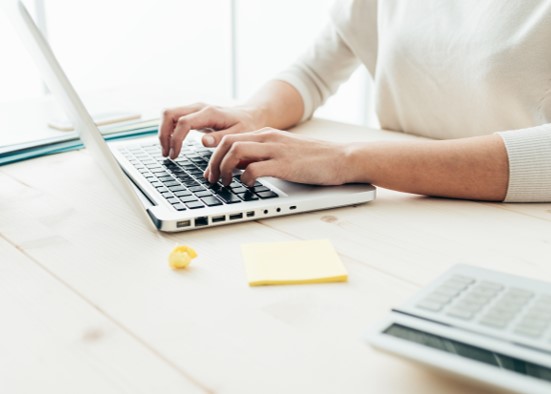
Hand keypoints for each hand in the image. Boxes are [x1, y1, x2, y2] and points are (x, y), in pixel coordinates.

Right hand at [158, 103, 263, 158]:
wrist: (250, 116)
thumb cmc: (246, 126)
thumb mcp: (239, 135)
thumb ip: (221, 138)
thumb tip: (203, 142)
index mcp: (209, 113)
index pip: (183, 122)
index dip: (175, 139)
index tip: (175, 155)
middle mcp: (199, 107)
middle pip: (169, 114)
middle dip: (163, 134)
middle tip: (167, 154)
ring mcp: (194, 109)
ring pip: (168, 114)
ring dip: (163, 132)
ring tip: (168, 152)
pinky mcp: (193, 114)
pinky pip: (174, 118)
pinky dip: (168, 131)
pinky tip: (172, 145)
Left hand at [204, 128, 349, 186]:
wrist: (341, 158)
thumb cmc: (314, 159)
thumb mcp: (283, 151)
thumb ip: (262, 155)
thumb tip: (240, 167)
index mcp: (266, 134)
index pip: (230, 137)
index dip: (214, 155)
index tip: (211, 172)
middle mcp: (268, 138)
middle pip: (227, 142)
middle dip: (213, 162)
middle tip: (211, 180)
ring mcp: (276, 150)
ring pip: (235, 152)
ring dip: (223, 169)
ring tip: (225, 184)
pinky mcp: (284, 165)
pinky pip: (253, 168)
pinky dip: (244, 179)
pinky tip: (247, 186)